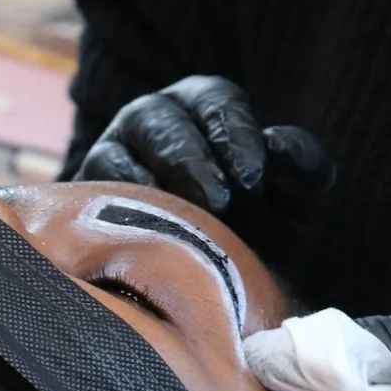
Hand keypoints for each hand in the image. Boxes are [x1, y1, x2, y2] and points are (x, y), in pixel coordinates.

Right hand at [75, 76, 335, 252]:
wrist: (225, 289)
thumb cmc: (266, 229)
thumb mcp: (298, 200)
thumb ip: (303, 166)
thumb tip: (278, 144)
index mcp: (207, 109)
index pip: (215, 101)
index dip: (233, 131)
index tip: (253, 175)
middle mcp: (154, 123)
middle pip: (158, 120)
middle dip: (189, 159)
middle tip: (220, 201)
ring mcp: (113, 157)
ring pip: (116, 155)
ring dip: (152, 188)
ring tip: (186, 222)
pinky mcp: (87, 199)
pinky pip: (91, 198)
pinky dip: (117, 215)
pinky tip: (151, 239)